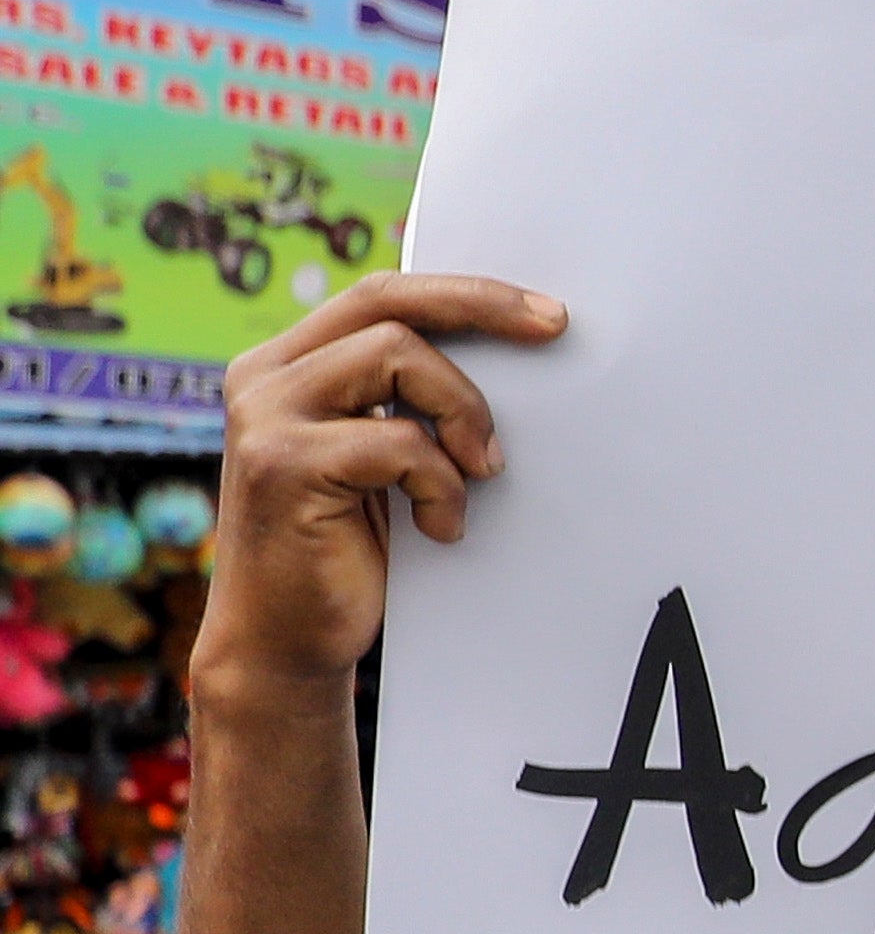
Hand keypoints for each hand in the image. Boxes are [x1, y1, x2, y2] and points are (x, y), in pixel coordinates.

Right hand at [204, 270, 560, 698]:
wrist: (285, 640)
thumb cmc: (347, 548)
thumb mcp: (378, 458)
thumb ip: (404, 403)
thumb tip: (507, 352)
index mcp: (286, 364)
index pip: (382, 295)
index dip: (466, 293)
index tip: (546, 314)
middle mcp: (263, 377)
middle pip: (388, 305)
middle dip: (482, 308)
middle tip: (553, 331)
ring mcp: (265, 416)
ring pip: (399, 357)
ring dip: (462, 416)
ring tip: (476, 475)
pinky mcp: (280, 464)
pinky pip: (401, 442)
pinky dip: (442, 485)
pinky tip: (439, 526)